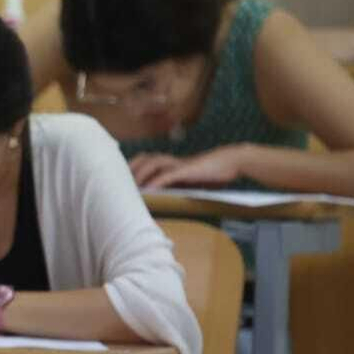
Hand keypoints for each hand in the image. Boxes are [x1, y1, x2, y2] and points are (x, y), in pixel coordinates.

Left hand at [130, 145, 248, 188]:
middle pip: (146, 158)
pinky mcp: (187, 170)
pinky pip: (168, 175)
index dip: (135, 166)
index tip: (122, 177)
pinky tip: (148, 190)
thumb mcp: (195, 179)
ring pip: (153, 163)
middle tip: (119, 181)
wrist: (234, 160)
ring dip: (140, 174)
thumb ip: (182, 184)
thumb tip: (170, 194)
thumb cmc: (216, 171)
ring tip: (130, 187)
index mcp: (174, 163)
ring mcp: (180, 164)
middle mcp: (173, 161)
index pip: (148, 160)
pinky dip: (156, 182)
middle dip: (132, 168)